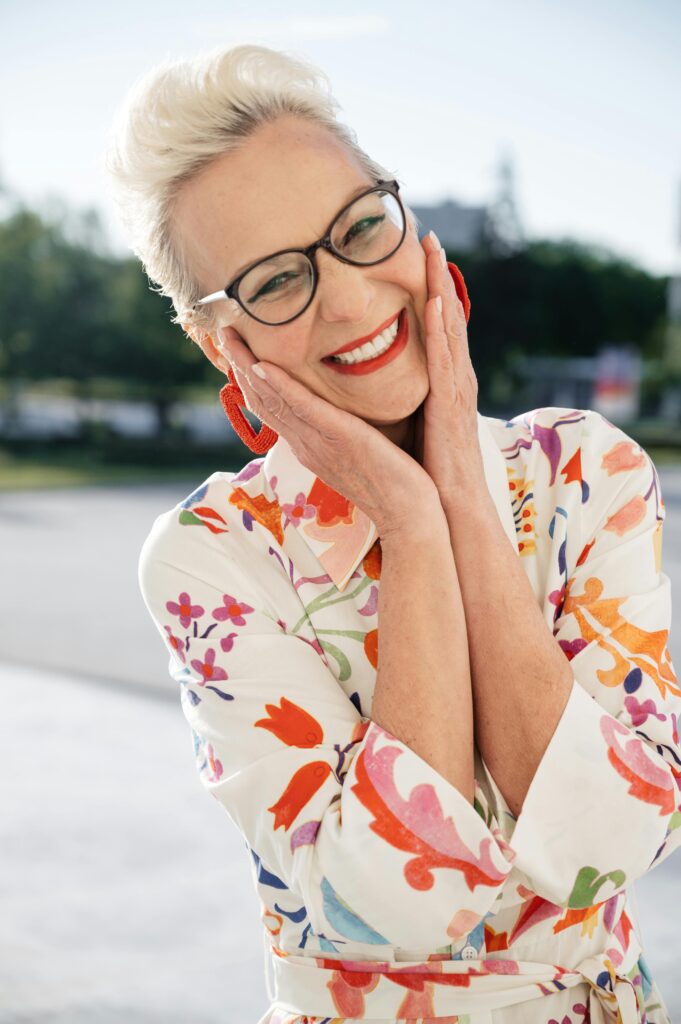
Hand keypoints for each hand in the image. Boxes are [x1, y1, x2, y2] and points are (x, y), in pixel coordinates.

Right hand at [213, 324, 443, 539]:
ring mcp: (319, 443)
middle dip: (239, 365)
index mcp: (309, 445)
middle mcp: (306, 443)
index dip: (250, 378)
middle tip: (222, 332)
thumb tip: (341, 410)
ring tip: (231, 338)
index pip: (271, 407)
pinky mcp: (340, 438)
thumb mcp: (360, 452)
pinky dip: (282, 386)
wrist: (410, 517)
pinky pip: (305, 409)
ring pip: (274, 400)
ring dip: (249, 368)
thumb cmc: (394, 484)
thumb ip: (344, 431)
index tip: (238, 349)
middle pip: (263, 400)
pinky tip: (263, 366)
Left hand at [413, 232, 485, 506]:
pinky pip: (446, 360)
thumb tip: (365, 383)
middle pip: (444, 315)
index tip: (413, 252)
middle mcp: (452, 378)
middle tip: (427, 233)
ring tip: (435, 249)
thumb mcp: (407, 422)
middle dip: (437, 274)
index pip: (432, 326)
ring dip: (442, 286)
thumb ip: (396, 396)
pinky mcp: (451, 406)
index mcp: (439, 381)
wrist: (445, 508)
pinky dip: (442, 329)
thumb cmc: (424, 469)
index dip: (425, 287)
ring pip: (449, 328)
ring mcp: (455, 389)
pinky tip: (435, 301)